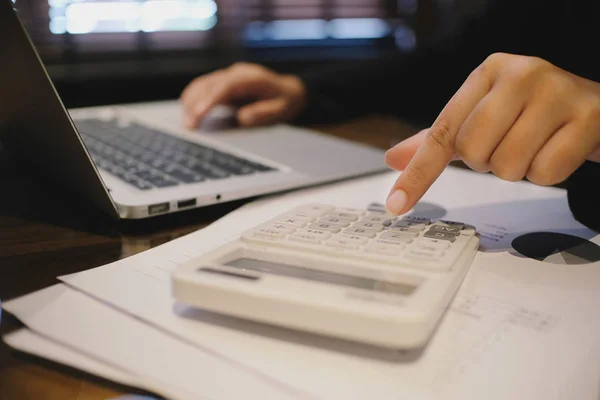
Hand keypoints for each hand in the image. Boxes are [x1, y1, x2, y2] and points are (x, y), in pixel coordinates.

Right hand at [180, 62, 306, 128]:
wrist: (287, 90)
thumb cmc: (285, 101)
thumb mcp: (282, 109)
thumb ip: (264, 113)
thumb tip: (242, 117)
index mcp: (251, 77)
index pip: (226, 85)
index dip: (211, 98)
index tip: (200, 113)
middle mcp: (236, 73)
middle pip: (208, 84)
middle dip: (195, 105)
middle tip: (189, 127)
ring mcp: (226, 76)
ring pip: (200, 85)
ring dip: (190, 103)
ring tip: (186, 125)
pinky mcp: (220, 83)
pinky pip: (201, 89)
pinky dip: (192, 101)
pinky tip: (188, 116)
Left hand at [385, 52, 599, 214]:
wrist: (592, 107)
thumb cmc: (530, 113)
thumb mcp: (480, 118)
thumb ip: (438, 140)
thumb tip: (394, 158)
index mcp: (488, 73)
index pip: (442, 132)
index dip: (418, 172)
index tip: (397, 203)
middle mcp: (521, 75)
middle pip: (475, 151)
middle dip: (488, 162)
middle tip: (508, 144)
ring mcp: (557, 93)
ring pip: (509, 166)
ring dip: (518, 168)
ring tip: (535, 144)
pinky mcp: (588, 117)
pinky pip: (546, 173)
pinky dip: (547, 173)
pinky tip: (557, 148)